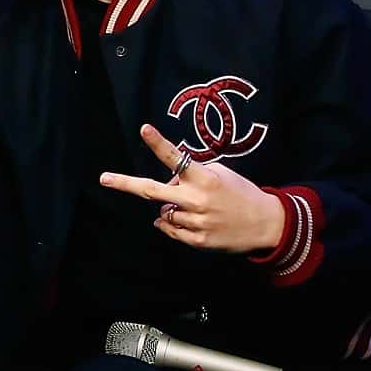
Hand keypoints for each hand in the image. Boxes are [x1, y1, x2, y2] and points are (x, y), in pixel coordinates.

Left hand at [99, 122, 285, 254]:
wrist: (266, 224)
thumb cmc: (240, 192)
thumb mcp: (221, 173)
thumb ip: (192, 173)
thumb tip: (166, 182)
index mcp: (205, 178)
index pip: (177, 158)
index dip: (159, 143)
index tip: (144, 128)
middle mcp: (197, 200)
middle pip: (152, 191)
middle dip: (126, 184)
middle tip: (104, 178)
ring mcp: (196, 222)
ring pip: (163, 212)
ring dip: (169, 207)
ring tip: (194, 207)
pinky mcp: (198, 241)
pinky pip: (170, 230)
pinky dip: (171, 224)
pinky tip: (185, 219)